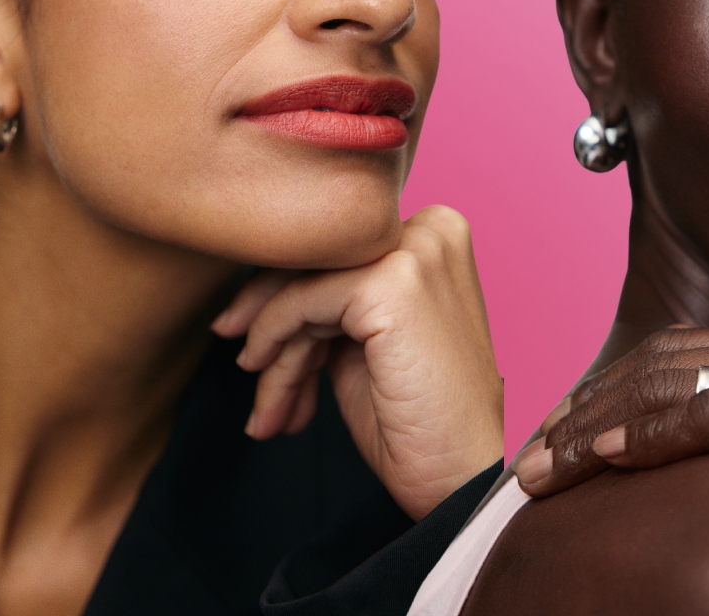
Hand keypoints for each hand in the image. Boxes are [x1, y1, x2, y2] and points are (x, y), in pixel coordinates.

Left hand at [213, 205, 503, 519]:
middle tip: (246, 369)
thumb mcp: (368, 342)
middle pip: (313, 257)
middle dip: (267, 319)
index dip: (285, 296)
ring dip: (272, 356)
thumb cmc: (423, 420)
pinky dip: (273, 347)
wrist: (462, 478)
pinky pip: (300, 302)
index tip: (254, 344)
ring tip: (270, 414)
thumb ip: (332, 301)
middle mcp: (431, 230)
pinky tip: (274, 400)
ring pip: (301, 284)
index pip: (334, 248)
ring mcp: (416, 253)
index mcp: (435, 235)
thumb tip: (253, 291)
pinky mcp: (394, 284)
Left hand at [516, 326, 708, 615]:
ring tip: (546, 471)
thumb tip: (655, 459)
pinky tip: (605, 460)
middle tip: (529, 464)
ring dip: (597, 425)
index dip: (601, 392)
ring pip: (677, 382)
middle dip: (584, 410)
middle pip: (663, 363)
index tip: (550, 439)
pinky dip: (651, 433)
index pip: (673, 354)